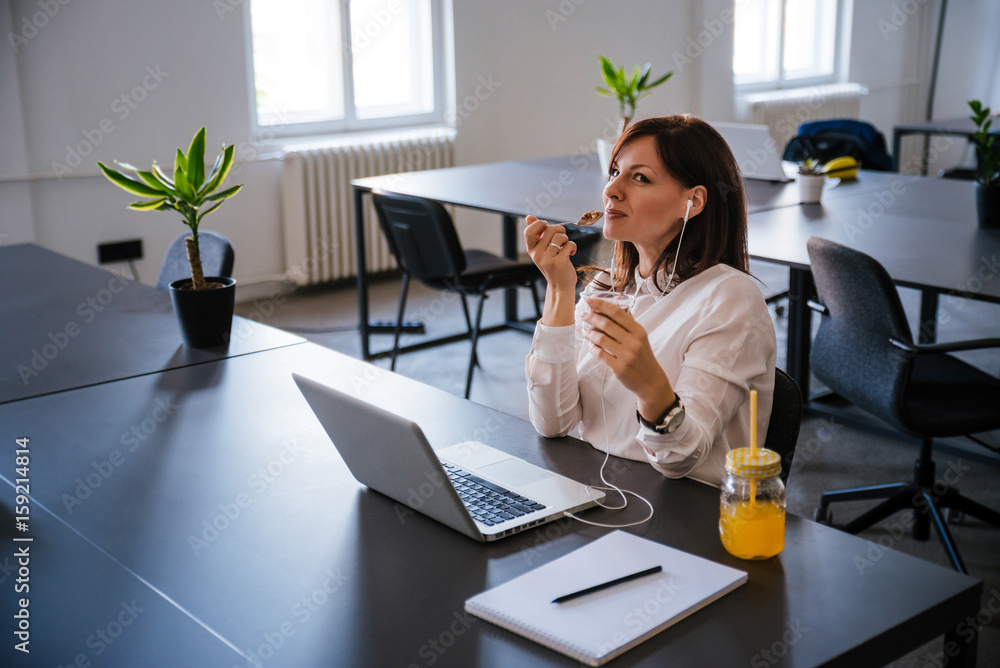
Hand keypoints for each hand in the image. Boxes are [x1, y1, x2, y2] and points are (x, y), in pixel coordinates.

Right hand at [524, 215, 576, 289]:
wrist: (560, 286)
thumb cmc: (552, 264)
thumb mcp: (542, 250)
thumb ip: (537, 233)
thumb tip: (529, 216)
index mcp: (531, 250)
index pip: (529, 232)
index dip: (539, 224)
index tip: (546, 227)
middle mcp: (537, 255)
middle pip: (549, 229)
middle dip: (559, 230)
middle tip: (562, 238)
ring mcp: (547, 259)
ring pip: (560, 236)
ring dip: (566, 239)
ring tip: (566, 247)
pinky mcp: (559, 262)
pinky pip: (569, 244)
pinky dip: (573, 247)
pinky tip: (571, 253)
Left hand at [580, 296, 673, 416]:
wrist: (650, 381)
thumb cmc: (643, 356)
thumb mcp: (640, 337)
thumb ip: (628, 320)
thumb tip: (616, 300)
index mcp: (639, 331)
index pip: (617, 312)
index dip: (601, 305)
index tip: (589, 300)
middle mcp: (633, 342)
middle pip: (606, 324)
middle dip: (591, 317)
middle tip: (583, 315)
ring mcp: (626, 355)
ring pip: (601, 338)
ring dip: (589, 333)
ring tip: (585, 331)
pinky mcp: (619, 368)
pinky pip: (599, 354)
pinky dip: (592, 348)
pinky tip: (591, 345)